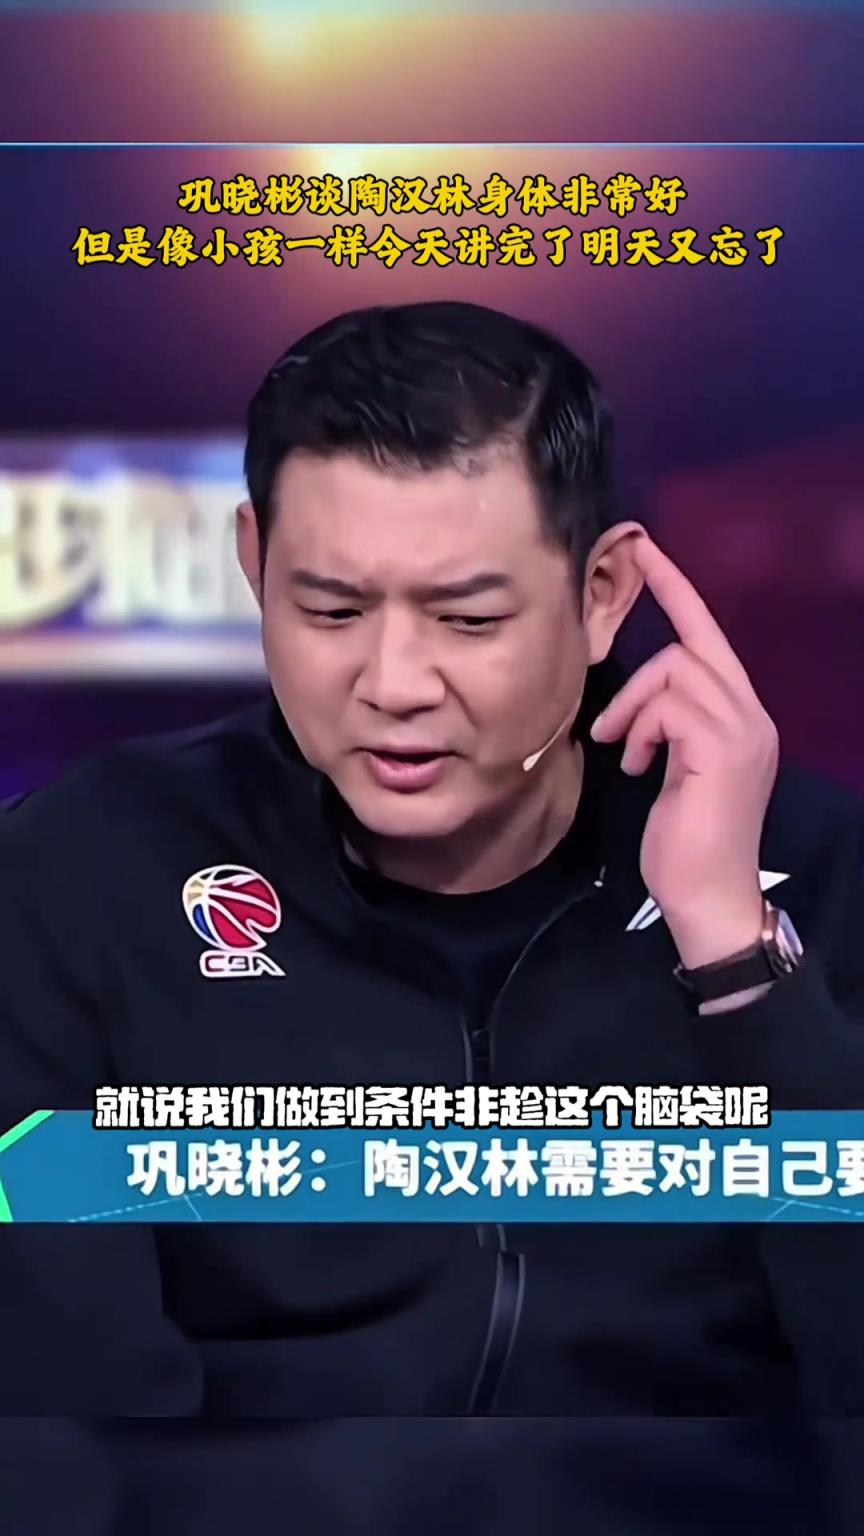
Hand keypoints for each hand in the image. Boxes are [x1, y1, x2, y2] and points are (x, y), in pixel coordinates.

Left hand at [590, 534, 778, 969]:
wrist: (709, 895)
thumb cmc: (685, 842)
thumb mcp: (675, 772)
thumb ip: (669, 729)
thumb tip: (638, 710)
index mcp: (743, 718)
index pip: (711, 638)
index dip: (677, 591)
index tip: (644, 549)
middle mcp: (752, 715)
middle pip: (691, 647)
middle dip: (640, 677)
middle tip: (611, 729)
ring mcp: (742, 730)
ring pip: (675, 671)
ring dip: (634, 710)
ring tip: (624, 752)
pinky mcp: (721, 748)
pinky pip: (668, 704)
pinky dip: (641, 729)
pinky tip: (638, 766)